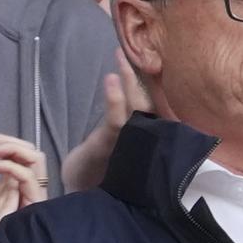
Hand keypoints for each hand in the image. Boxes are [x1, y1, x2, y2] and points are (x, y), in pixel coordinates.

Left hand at [0, 133, 46, 207]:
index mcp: (19, 181)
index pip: (15, 150)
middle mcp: (31, 184)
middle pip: (26, 148)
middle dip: (1, 140)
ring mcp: (36, 192)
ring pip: (34, 156)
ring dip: (8, 147)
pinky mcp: (36, 200)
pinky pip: (27, 175)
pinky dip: (7, 165)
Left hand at [61, 49, 151, 192]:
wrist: (83, 195)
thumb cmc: (103, 167)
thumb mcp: (119, 141)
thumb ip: (130, 118)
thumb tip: (133, 85)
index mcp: (148, 135)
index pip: (159, 102)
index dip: (159, 79)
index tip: (159, 56)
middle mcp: (144, 139)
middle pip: (152, 101)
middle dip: (147, 74)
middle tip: (144, 48)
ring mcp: (128, 142)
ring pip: (136, 107)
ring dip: (129, 79)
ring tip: (122, 56)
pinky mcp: (109, 146)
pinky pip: (116, 120)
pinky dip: (115, 98)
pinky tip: (111, 78)